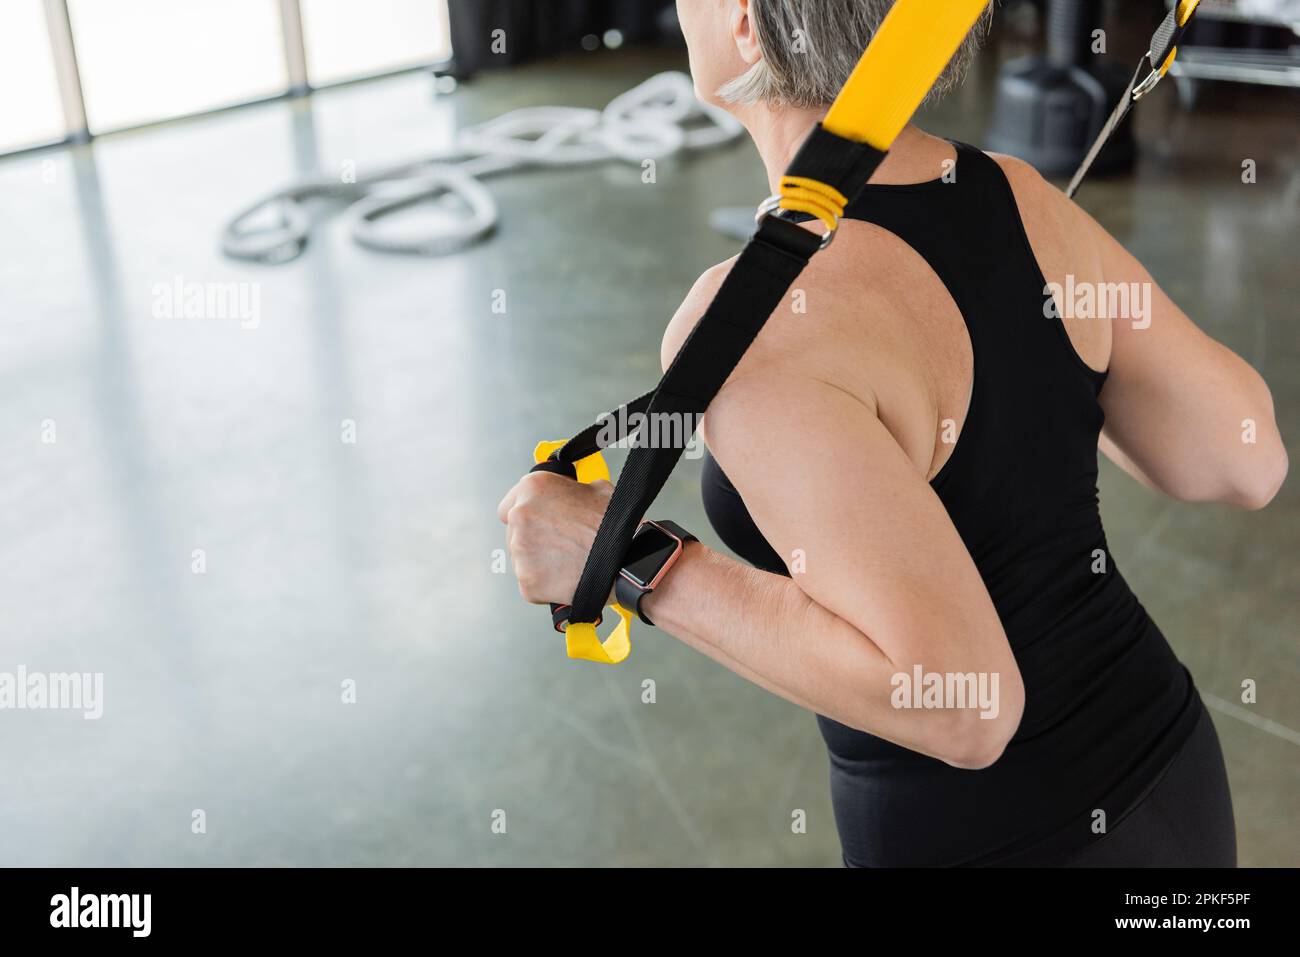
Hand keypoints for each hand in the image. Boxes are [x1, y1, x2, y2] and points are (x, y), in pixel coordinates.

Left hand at [498, 472, 612, 605]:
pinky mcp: (526, 581)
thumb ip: (572, 490)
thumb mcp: (597, 488)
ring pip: (522, 559)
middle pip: (514, 533)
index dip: (527, 515)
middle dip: (534, 538)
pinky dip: (544, 583)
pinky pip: (530, 583)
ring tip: (567, 561)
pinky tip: (565, 576)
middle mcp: (520, 516)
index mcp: (533, 488)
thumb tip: (573, 493)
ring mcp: (520, 551)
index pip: (507, 506)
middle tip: (560, 544)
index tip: (535, 523)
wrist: (626, 561)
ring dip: (539, 560)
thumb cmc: (614, 526)